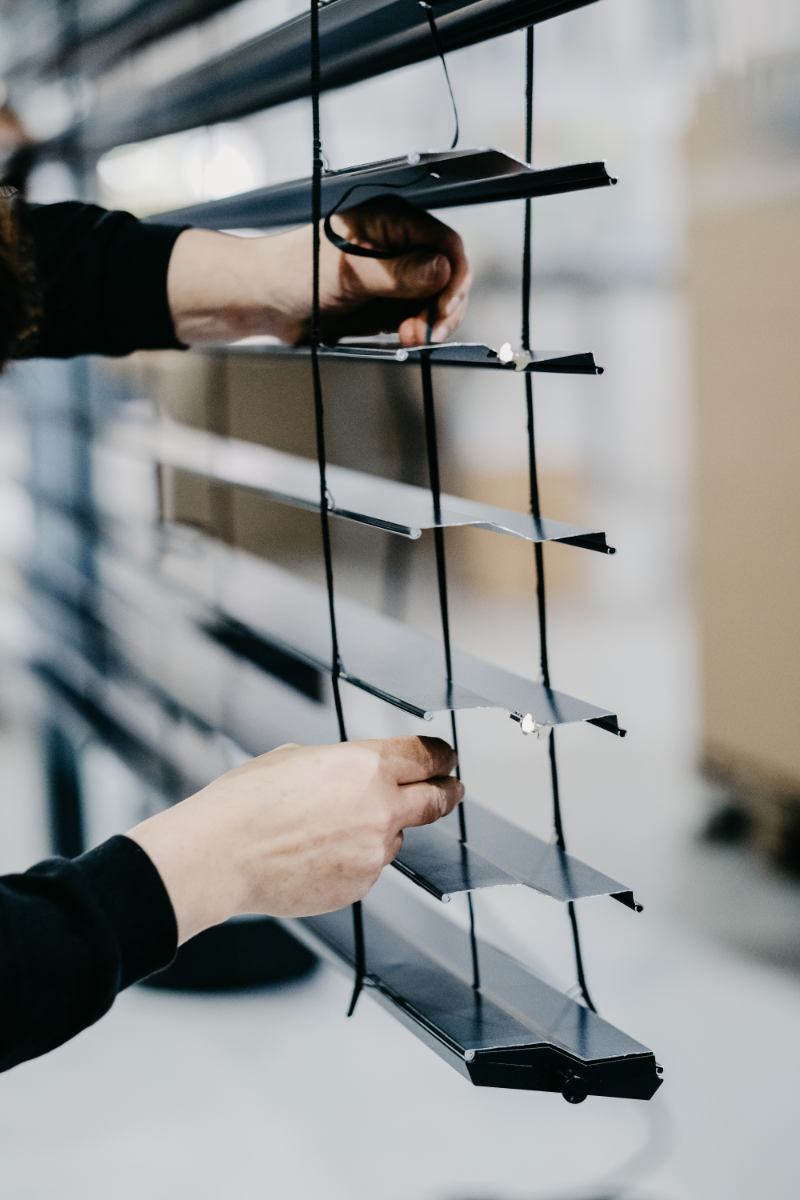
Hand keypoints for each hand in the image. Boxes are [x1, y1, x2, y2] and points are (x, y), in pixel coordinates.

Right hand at [127, 736, 461, 943]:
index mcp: (366, 766)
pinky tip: (318, 853)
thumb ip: (342, 765)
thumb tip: (354, 775)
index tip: (447, 758)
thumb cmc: (248, 801)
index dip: (441, 756)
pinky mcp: (361, 885)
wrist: (222, 854)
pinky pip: (369, 867)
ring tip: (333, 828)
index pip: (425, 756)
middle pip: (435, 800)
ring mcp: (374, 851)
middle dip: (448, 792)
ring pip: (395, 837)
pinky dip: (355, 859)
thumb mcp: (299, 757)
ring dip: (381, 830)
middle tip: (453, 789)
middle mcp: (381, 808)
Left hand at [168, 198, 470, 348]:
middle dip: (441, 307)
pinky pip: (416, 316)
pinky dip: (416, 330)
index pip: (446, 244)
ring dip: (428, 323)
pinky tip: (403, 339)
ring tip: (409, 339)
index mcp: (391, 220)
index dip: (454, 278)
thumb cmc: (293, 272)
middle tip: (423, 333)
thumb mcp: (349, 274)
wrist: (264, 301)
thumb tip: (441, 270)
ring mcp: (394, 274)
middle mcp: (398, 243)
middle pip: (447, 275)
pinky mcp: (387, 301)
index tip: (445, 309)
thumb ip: (397, 274)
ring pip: (435, 300)